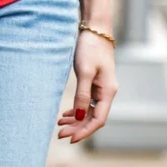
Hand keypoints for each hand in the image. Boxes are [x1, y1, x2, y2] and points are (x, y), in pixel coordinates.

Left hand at [58, 29, 117, 143]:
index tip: (70, 139)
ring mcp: (101, 87)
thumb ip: (82, 94)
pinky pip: (87, 102)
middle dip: (77, 128)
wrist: (95, 28)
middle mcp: (107, 92)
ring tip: (59, 124)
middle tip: (59, 134)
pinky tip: (66, 113)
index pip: (98, 120)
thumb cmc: (90, 47)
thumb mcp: (85, 71)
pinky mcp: (95, 82)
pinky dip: (77, 109)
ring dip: (76, 120)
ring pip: (89, 111)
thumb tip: (79, 116)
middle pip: (93, 117)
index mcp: (108, 91)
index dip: (84, 131)